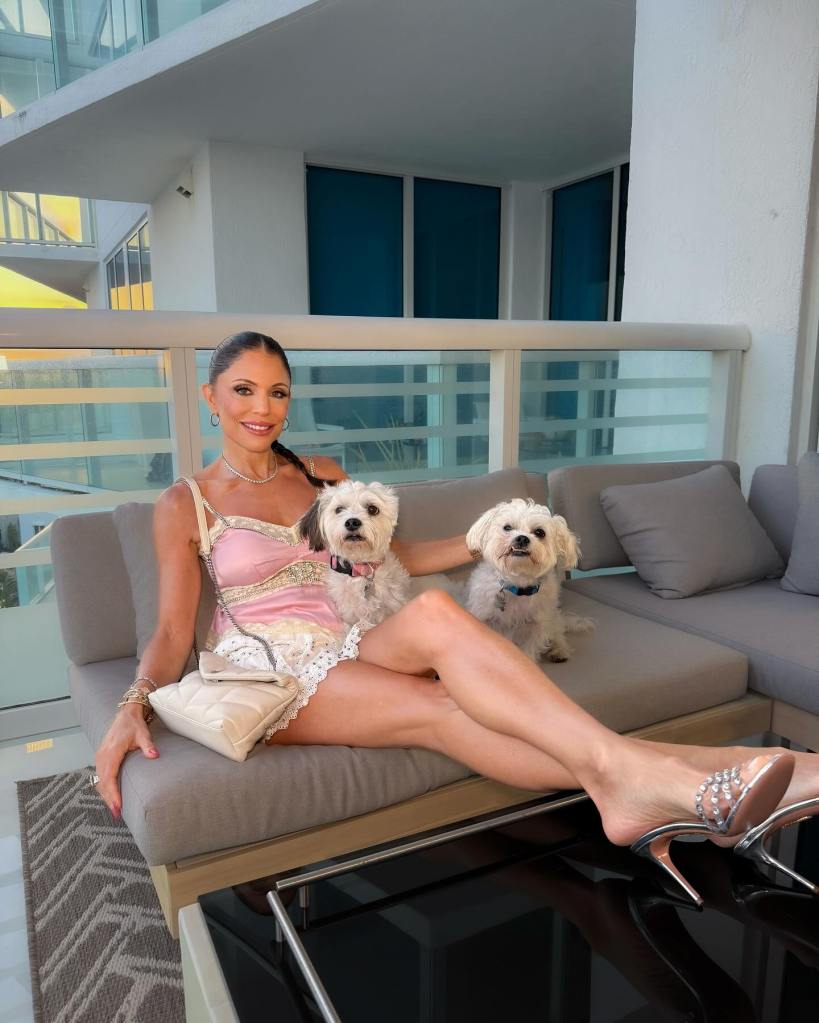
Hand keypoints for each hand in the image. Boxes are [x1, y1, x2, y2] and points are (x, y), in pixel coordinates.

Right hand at [93, 704, 158, 818]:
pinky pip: (100, 775)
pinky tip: (111, 795)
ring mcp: (100, 756)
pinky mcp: (101, 757)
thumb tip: (154, 755)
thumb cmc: (133, 724)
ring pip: (100, 780)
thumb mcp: (143, 733)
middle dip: (109, 799)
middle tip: (117, 814)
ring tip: (114, 809)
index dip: (113, 794)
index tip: (117, 806)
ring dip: (106, 794)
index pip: (109, 777)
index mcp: (111, 752)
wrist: (126, 713)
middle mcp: (102, 756)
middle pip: (103, 782)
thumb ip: (148, 746)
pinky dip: (104, 787)